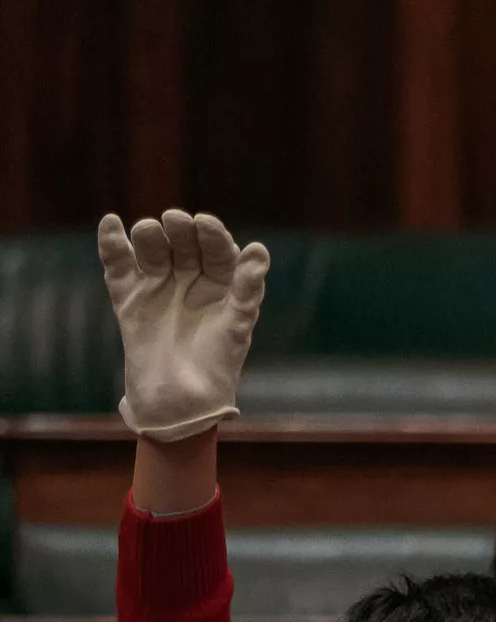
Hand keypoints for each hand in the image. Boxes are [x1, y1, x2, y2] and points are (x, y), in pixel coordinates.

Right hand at [98, 211, 271, 441]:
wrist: (178, 401)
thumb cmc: (216, 365)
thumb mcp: (237, 325)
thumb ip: (247, 288)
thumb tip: (259, 248)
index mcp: (222, 285)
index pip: (218, 251)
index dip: (212, 235)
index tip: (205, 223)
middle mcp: (191, 280)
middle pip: (185, 246)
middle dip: (181, 231)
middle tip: (175, 220)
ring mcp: (159, 286)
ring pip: (153, 251)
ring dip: (149, 236)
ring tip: (148, 229)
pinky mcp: (129, 297)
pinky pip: (120, 266)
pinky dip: (113, 245)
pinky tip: (111, 224)